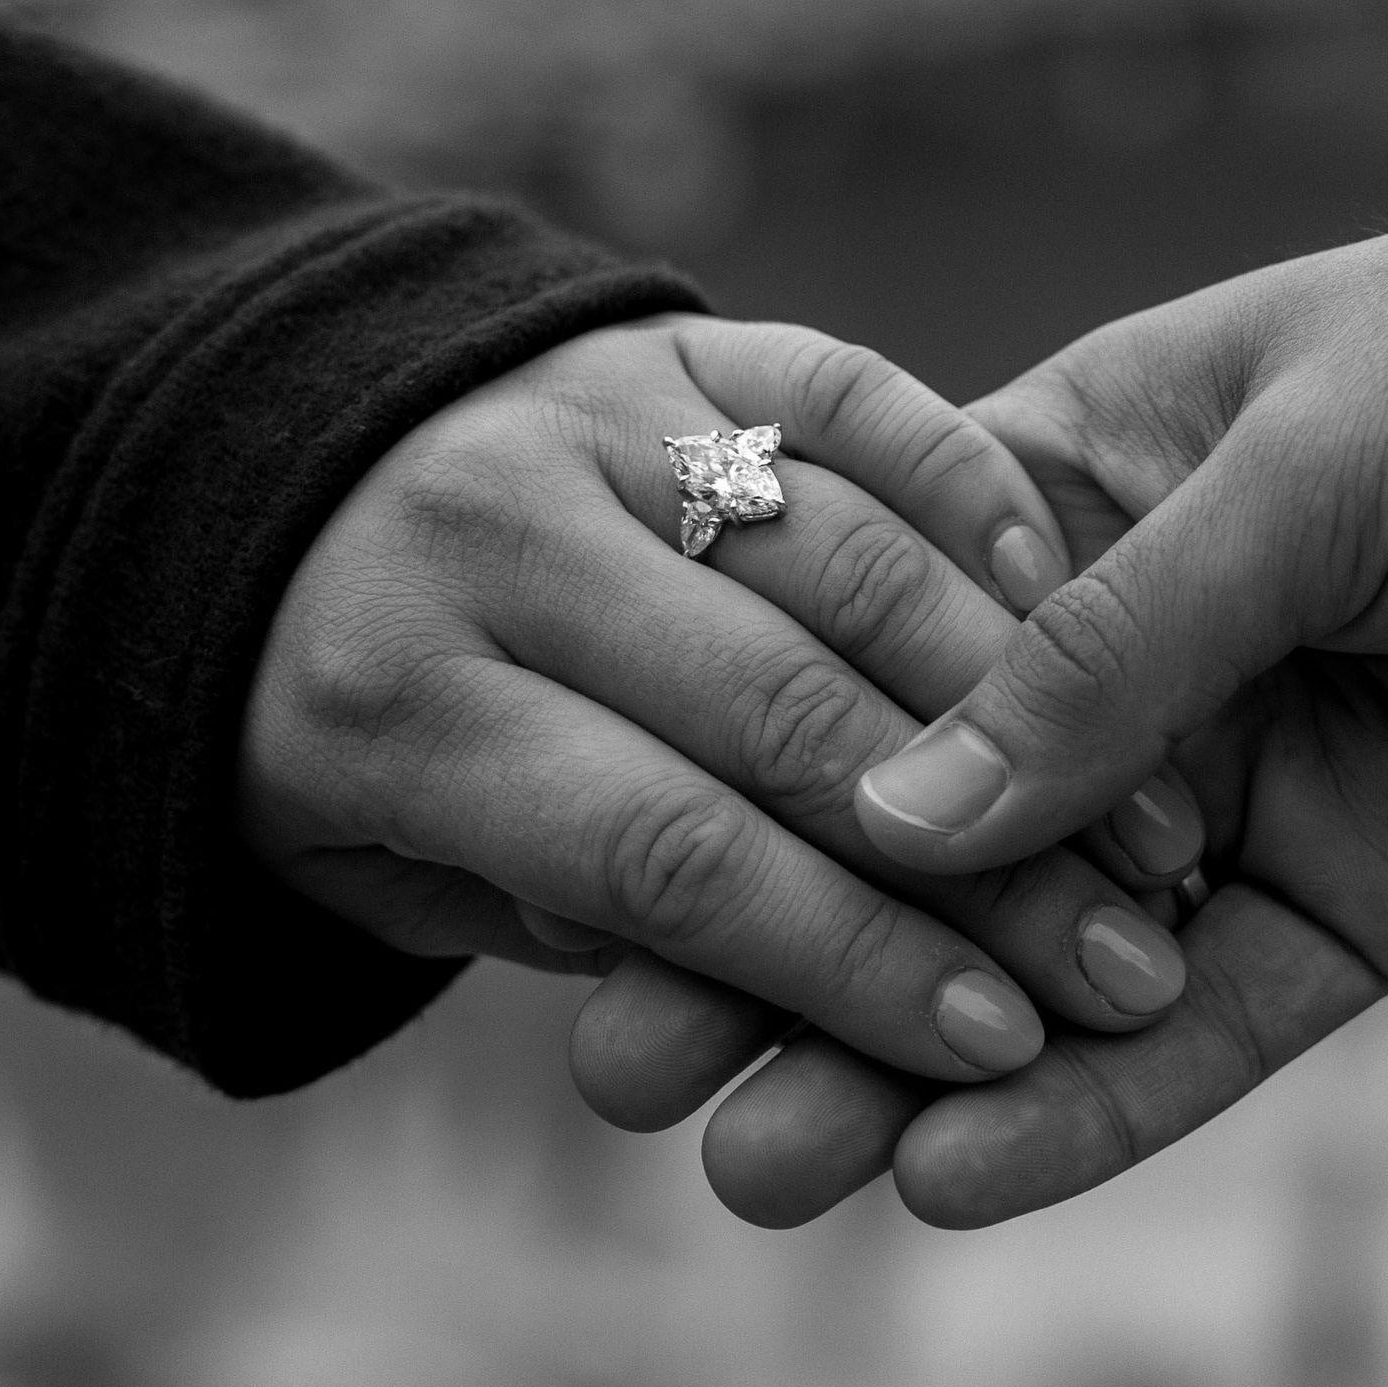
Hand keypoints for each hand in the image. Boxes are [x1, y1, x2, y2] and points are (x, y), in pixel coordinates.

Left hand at [237, 313, 1190, 1088]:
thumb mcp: (380, 862)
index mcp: (392, 696)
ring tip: (1145, 808)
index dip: (844, 969)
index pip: (666, 861)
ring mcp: (587, 411)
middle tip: (1116, 960)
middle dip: (972, 863)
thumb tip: (764, 963)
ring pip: (839, 558)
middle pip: (782, 717)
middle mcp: (492, 534)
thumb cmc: (329, 722)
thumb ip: (566, 907)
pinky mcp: (668, 330)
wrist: (242, 468)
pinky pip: (847, 395)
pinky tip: (1056, 595)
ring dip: (1013, 697)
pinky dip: (960, 486)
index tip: (991, 1056)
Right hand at [608, 112, 1387, 1225]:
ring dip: (905, 1060)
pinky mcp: (1367, 906)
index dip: (756, 765)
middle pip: (937, 826)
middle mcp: (1148, 658)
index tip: (609, 870)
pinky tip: (955, 1177)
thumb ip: (1102, 655)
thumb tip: (890, 816)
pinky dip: (1093, 1106)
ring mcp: (1252, 792)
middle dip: (788, 938)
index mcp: (1090, 492)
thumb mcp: (1303, 463)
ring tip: (756, 1166)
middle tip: (625, 1061)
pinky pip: (1208, 1031)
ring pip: (1049, 956)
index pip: (879, 648)